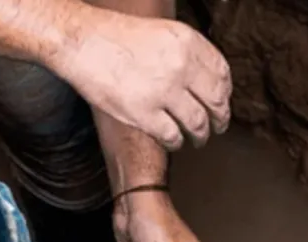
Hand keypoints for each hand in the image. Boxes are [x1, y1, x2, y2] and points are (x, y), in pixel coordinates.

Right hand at [46, 6, 231, 150]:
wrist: (83, 43)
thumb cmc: (113, 37)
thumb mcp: (160, 33)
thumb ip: (183, 51)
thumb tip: (198, 75)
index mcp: (188, 42)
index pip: (221, 73)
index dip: (225, 92)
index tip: (222, 101)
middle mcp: (181, 66)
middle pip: (215, 101)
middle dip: (220, 118)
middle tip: (218, 126)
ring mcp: (163, 91)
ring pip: (196, 122)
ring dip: (200, 135)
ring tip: (198, 139)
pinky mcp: (143, 113)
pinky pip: (171, 135)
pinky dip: (176, 142)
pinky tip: (174, 143)